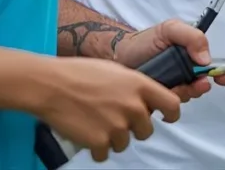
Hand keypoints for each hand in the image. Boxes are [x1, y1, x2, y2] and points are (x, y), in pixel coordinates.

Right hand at [37, 57, 180, 163]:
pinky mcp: (99, 142)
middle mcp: (133, 107)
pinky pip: (105, 154)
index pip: (172, 105)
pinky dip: (96, 147)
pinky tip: (86, 132)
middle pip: (147, 130)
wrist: (51, 85)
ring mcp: (117, 126)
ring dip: (113, 137)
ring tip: (96, 121)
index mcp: (140, 85)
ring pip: (125, 143)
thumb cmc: (81, 72)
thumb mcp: (117, 71)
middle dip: (134, 128)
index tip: (167, 117)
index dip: (172, 114)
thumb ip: (136, 86)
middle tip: (116, 118)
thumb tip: (146, 100)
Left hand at [113, 18, 224, 100]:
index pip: (211, 67)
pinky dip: (168, 101)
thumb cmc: (144, 41)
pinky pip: (169, 106)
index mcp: (190, 57)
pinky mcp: (158, 101)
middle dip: (200, 86)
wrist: (116, 55)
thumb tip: (206, 60)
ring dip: (184, 93)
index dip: (222, 74)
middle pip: (200, 85)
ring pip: (186, 96)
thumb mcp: (170, 30)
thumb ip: (192, 37)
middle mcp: (184, 74)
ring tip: (175, 86)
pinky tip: (160, 93)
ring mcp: (171, 88)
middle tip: (197, 84)